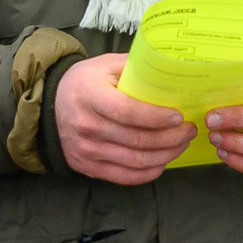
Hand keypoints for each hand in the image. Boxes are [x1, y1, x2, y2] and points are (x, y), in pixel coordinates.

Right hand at [54, 54, 192, 183]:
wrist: (52, 104)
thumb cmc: (86, 81)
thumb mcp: (106, 64)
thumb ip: (136, 67)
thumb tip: (173, 68)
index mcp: (90, 95)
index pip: (128, 112)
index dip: (157, 117)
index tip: (179, 116)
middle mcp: (86, 126)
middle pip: (137, 140)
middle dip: (171, 138)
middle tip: (190, 130)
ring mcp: (86, 150)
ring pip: (135, 161)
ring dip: (166, 155)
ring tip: (182, 144)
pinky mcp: (88, 167)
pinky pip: (125, 177)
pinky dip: (149, 172)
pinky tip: (163, 161)